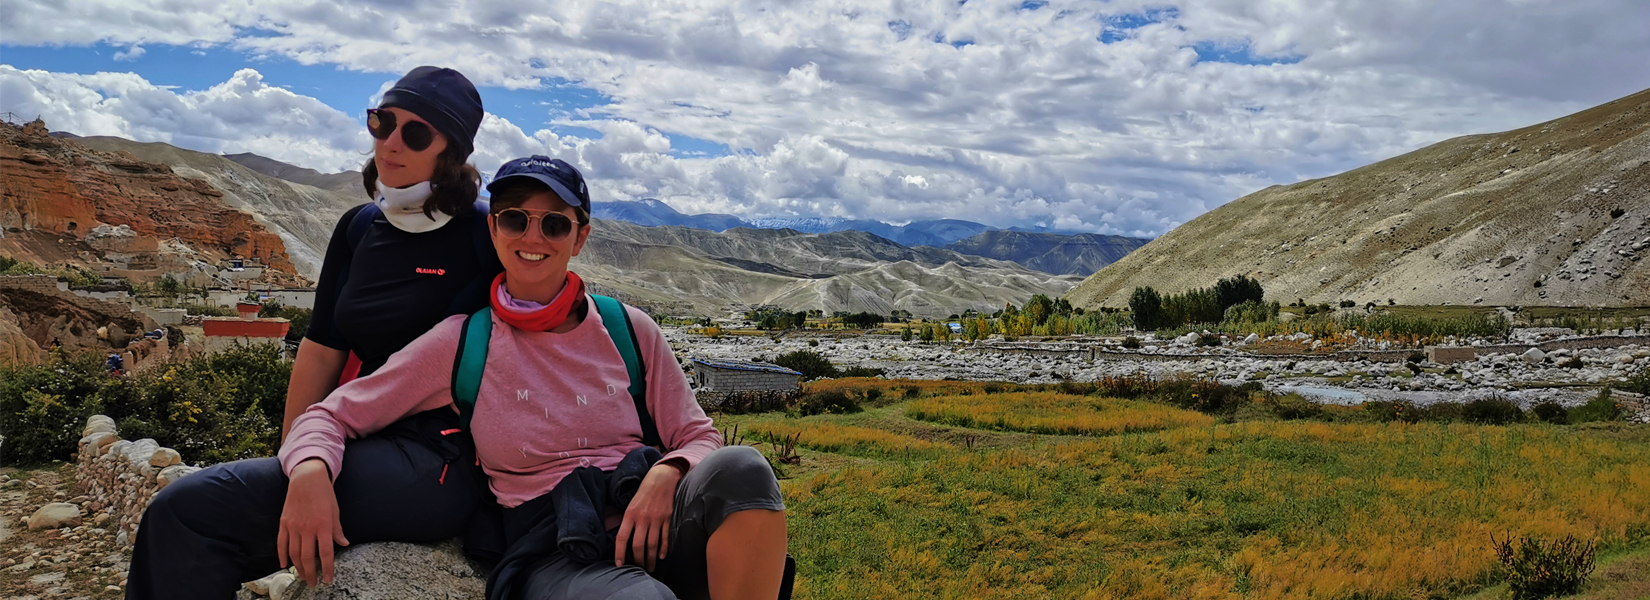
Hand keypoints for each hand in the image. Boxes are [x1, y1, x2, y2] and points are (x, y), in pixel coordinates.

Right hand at [278, 459, 349, 585]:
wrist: (306, 478)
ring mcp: (293, 526)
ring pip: (294, 553)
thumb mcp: (335, 510)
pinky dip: (282, 556)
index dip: (328, 568)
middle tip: (313, 583)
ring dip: (298, 568)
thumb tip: (344, 543)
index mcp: (323, 525)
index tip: (328, 579)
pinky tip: (285, 565)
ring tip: (303, 576)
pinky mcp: (284, 523)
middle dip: (311, 573)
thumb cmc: (324, 494)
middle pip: (308, 557)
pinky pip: (281, 544)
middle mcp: (307, 528)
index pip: (326, 552)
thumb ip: (337, 529)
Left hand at [615, 461, 685, 570]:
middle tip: (639, 569)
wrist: (661, 479)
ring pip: (652, 545)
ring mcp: (656, 519)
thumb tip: (623, 539)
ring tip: (651, 567)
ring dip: (651, 559)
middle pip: (638, 545)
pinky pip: (665, 537)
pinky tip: (662, 556)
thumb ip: (628, 521)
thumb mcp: (630, 504)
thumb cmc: (643, 491)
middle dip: (638, 561)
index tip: (619, 564)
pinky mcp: (667, 518)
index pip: (622, 538)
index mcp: (630, 514)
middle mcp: (642, 518)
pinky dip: (664, 549)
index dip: (619, 553)